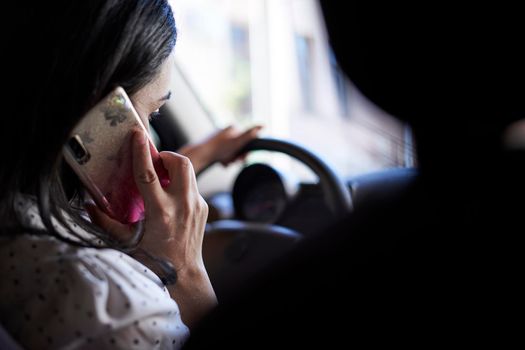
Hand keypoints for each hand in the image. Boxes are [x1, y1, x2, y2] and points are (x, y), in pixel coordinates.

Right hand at [87, 129, 216, 326]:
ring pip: (189, 172)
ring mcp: (197, 206)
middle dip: (166, 155)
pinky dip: (180, 183)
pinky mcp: (204, 208)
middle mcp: (182, 205)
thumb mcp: (126, 242)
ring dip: (174, 167)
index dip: (142, 151)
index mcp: (161, 212)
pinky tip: (169, 196)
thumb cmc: (154, 260)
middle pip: (180, 163)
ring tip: (160, 178)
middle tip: (154, 163)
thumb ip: (106, 222)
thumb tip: (88, 205)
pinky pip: (192, 186)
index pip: (150, 173)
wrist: (184, 274)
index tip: (137, 134)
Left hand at [178, 125, 262, 172]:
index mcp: (232, 128)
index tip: (242, 157)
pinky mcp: (214, 146)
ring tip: (224, 162)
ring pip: (231, 151)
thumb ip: (250, 134)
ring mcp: (219, 138)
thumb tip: (262, 126)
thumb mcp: (238, 142)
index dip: (245, 151)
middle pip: (238, 147)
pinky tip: (221, 162)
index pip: (245, 141)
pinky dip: (224, 159)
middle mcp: (226, 131)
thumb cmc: (219, 149)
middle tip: (232, 161)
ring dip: (230, 159)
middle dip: (237, 156)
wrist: (201, 155)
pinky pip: (223, 154)